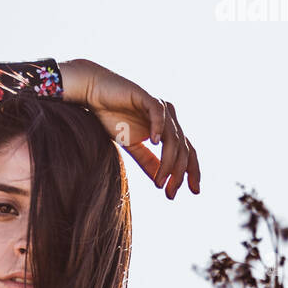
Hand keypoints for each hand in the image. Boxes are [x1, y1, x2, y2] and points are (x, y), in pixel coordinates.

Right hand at [58, 58, 199, 198]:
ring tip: (160, 181)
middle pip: (183, 148)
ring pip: (173, 137)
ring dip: (168, 162)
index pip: (187, 152)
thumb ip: (147, 162)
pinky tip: (155, 143)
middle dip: (179, 173)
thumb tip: (161, 182)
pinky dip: (158, 128)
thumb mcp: (132, 146)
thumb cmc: (112, 117)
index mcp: (168, 129)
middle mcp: (168, 118)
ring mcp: (159, 107)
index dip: (192, 171)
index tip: (193, 192)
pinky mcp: (146, 97)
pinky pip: (158, 113)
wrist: (94, 94)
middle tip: (170, 193)